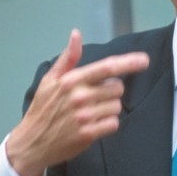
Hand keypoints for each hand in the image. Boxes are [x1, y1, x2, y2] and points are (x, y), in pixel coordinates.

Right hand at [6, 29, 149, 175]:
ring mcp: (85, 116)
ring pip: (116, 106)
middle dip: (111, 91)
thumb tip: (76, 34)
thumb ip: (68, 57)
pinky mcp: (89, 134)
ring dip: (108, 108)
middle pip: (117, 88)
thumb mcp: (50, 79)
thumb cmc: (43, 108)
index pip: (106, 68)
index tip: (144, 60)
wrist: (32, 141)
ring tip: (90, 111)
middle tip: (94, 97)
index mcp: (72, 80)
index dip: (128, 62)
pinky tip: (93, 123)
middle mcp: (80, 97)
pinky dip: (107, 123)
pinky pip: (113, 123)